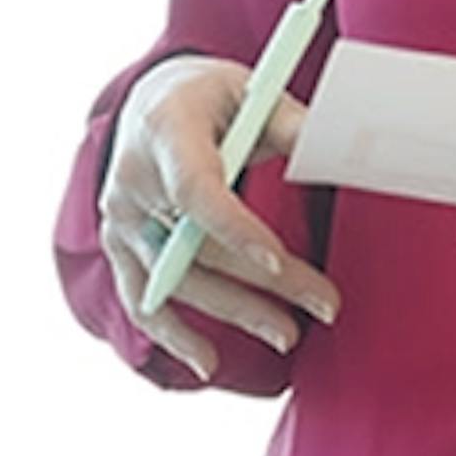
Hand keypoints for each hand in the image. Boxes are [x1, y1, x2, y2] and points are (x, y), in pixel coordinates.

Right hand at [98, 52, 339, 380]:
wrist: (155, 102)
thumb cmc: (214, 97)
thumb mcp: (252, 91)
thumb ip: (291, 122)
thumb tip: (336, 145)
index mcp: (167, 132)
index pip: (196, 191)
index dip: (235, 230)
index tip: (278, 262)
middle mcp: (133, 180)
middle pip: (199, 246)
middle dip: (264, 284)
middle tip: (326, 306)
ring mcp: (120, 218)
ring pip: (176, 281)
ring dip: (234, 313)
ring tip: (290, 336)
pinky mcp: (120, 247)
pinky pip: (141, 299)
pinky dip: (172, 336)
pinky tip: (209, 363)